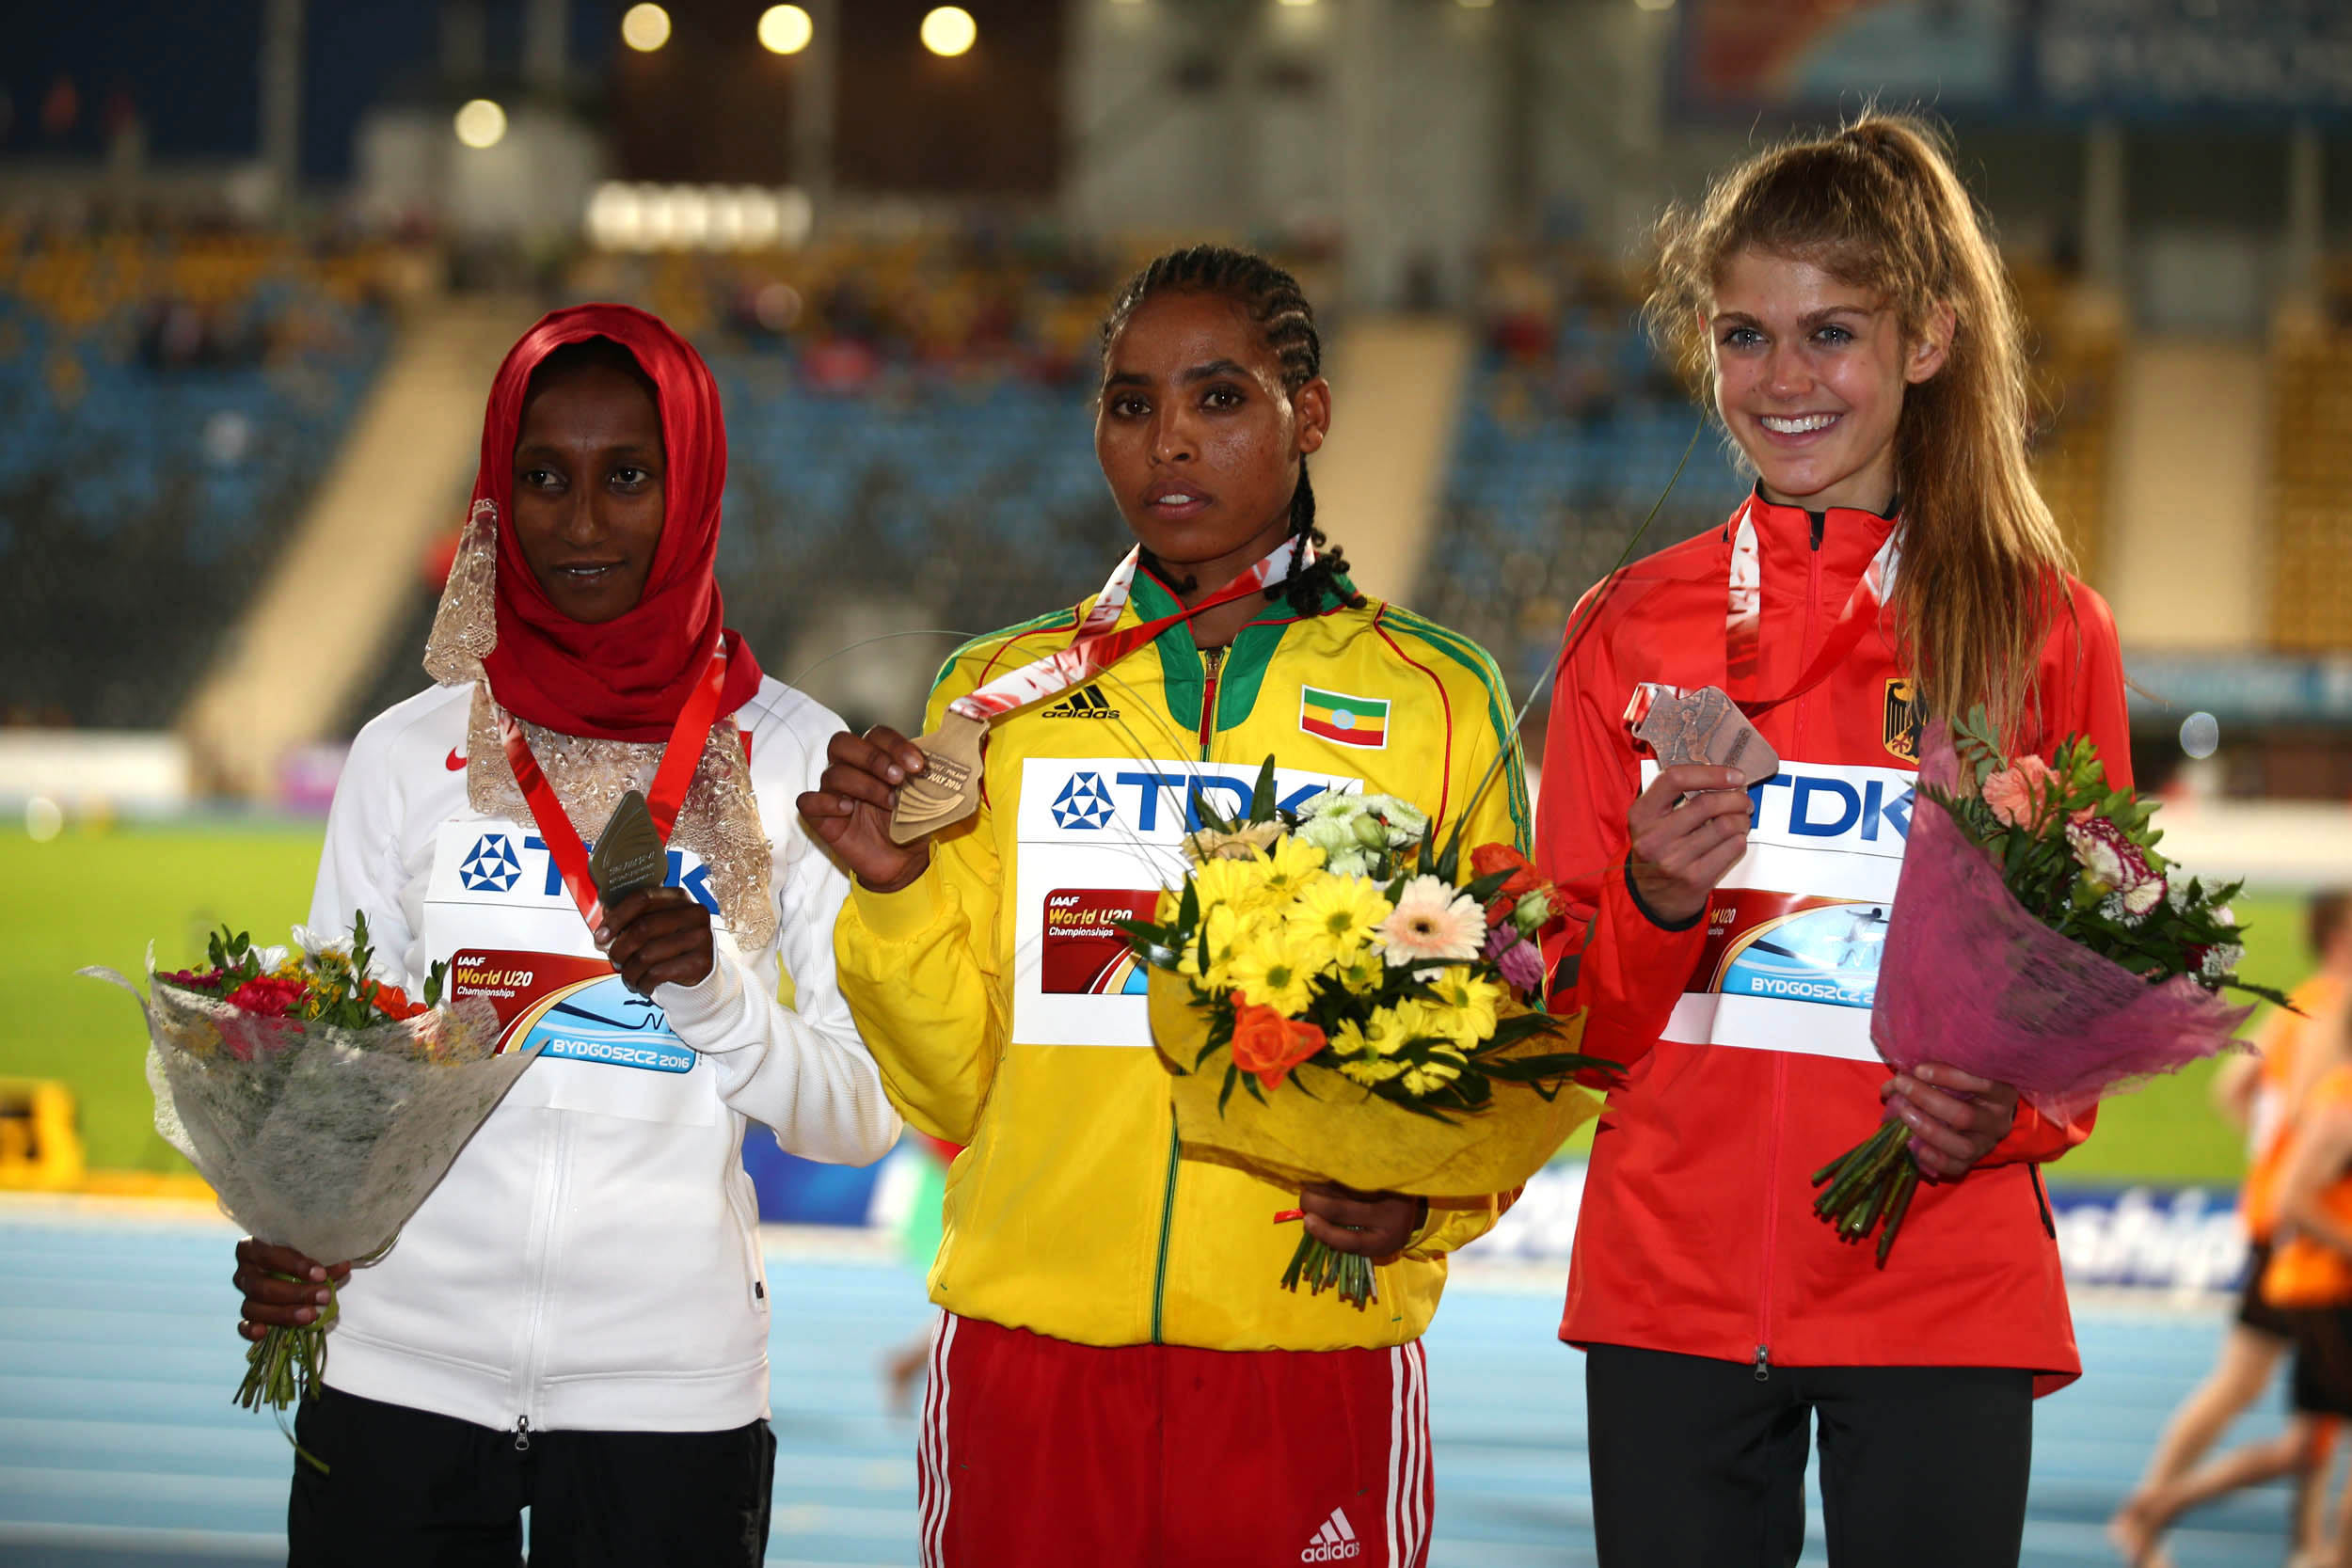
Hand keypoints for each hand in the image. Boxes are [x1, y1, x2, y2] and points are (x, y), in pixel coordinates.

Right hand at [234, 1239, 350, 1342]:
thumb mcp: (309, 1256)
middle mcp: (244, 1272)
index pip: (268, 1255)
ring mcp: (244, 1295)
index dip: (294, 1265)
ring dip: (283, 1314)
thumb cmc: (299, 1258)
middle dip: (296, 1293)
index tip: (320, 1274)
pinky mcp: (246, 1316)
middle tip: (324, 1297)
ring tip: (311, 1315)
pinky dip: (251, 1330)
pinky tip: (264, 1332)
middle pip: (262, 1286)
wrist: (291, 1270)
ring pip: (253, 1307)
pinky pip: (243, 1326)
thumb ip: (323, 1262)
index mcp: (252, 1248)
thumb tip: (343, 1266)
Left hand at [597, 885, 713, 994]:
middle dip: (620, 949)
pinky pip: (658, 973)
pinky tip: (643, 984)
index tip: (601, 936)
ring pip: (647, 954)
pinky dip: (643, 983)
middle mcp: (694, 913)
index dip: (617, 918)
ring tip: (628, 976)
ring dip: (629, 971)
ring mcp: (700, 937)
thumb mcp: (654, 926)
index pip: (642, 898)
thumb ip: (630, 922)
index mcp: (678, 897)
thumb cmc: (669, 944)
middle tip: (614, 961)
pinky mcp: (701, 962)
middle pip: (643, 928)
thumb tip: (603, 934)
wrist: (699, 969)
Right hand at [796, 726, 934, 893]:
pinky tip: (848, 809)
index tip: (918, 765)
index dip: (895, 745)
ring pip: (833, 773)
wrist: (902, 861)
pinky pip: (808, 801)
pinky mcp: (820, 817)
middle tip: (899, 778)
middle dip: (874, 758)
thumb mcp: (925, 797)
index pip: (876, 734)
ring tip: (890, 804)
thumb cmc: (910, 822)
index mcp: (874, 757)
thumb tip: (941, 762)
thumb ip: (926, 777)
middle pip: (843, 743)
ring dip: (865, 786)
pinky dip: (826, 801)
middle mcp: (849, 768)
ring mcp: (832, 791)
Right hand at [1299, 1182, 1426, 1258]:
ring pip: (1342, 1187)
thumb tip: (1310, 1225)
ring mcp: (1386, 1191)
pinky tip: (1323, 1175)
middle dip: (1315, 1205)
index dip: (1324, 1232)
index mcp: (1384, 1241)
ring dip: (1319, 1187)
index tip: (1307, 1221)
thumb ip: (1345, 1239)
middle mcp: (1388, 1217)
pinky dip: (1331, 1174)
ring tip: (1311, 1188)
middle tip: (1305, 1202)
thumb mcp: (1372, 1241)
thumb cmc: (1384, 1226)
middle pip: (1342, 1210)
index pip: (1351, 1242)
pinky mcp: (1382, 1171)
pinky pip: (1349, 1171)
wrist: (1416, 1202)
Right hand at [1627, 765, 1751, 926]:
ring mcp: (1674, 860)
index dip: (1711, 773)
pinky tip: (1734, 840)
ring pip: (1725, 826)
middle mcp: (1654, 837)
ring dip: (1741, 819)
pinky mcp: (1695, 879)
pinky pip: (1732, 848)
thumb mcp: (1650, 820)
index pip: (1675, 779)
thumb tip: (1720, 776)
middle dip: (1736, 798)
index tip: (1733, 775)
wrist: (1651, 897)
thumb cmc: (1657, 849)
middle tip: (1744, 800)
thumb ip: (1673, 796)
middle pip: (1707, 804)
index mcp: (1641, 814)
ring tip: (1740, 820)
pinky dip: (1740, 840)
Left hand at [1882, 1062, 2018, 1179]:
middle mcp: (1997, 1121)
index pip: (1984, 1084)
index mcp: (2002, 1094)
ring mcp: (1986, 1145)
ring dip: (1929, 1130)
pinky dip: (1933, 1158)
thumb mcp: (1955, 1075)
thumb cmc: (1963, 1088)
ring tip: (1904, 1113)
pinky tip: (1913, 1145)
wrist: (1978, 1113)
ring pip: (1962, 1146)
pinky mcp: (1973, 1162)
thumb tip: (1895, 1084)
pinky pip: (1956, 1167)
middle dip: (1928, 1100)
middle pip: (1965, 1116)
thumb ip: (1931, 1073)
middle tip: (1902, 1086)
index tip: (1919, 1070)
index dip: (1949, 1077)